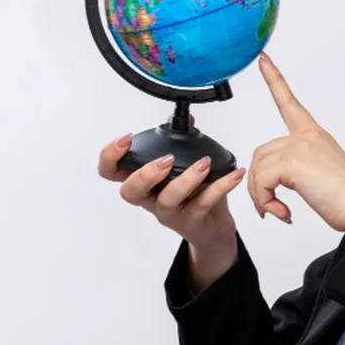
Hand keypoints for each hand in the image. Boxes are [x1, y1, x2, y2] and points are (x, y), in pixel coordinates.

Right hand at [97, 117, 246, 254]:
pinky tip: (234, 174)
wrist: (212, 226)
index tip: (126, 139)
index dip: (110, 156)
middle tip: (166, 158)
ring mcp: (169, 214)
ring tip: (204, 163)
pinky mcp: (191, 223)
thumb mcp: (184, 164)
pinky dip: (221, 186)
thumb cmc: (193, 193)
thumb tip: (186, 119)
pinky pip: (203, 204)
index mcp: (143, 181)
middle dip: (144, 174)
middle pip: (130, 192)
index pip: (110, 172)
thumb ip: (182, 141)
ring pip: (167, 200)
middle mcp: (150, 199)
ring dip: (186, 179)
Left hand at [250, 52, 344, 241]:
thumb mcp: (320, 174)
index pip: (290, 102)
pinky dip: (265, 200)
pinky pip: (262, 180)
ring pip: (259, 168)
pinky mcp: (294, 162)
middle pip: (262, 153)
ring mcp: (301, 146)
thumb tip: (272, 182)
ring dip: (261, 195)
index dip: (274, 79)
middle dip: (259, 183)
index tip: (263, 59)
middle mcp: (307, 136)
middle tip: (270, 207)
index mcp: (315, 134)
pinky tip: (282, 212)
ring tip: (277, 211)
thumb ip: (298, 167)